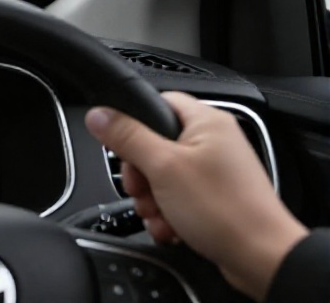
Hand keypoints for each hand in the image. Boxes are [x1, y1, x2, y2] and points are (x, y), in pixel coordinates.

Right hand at [87, 91, 306, 300]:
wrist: (262, 259)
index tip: (122, 147)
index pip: (158, 103)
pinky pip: (178, 197)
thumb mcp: (163, 167)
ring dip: (152, 198)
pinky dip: (168, 212)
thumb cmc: (225, 210)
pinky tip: (171, 226)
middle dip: (141, 174)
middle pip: (155, 144)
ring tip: (159, 214)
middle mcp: (214, 142)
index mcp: (206, 122)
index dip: (134, 123)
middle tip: (143, 189)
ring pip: (163, 175)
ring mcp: (216, 171)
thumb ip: (127, 137)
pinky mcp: (215, 197)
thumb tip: (98, 115)